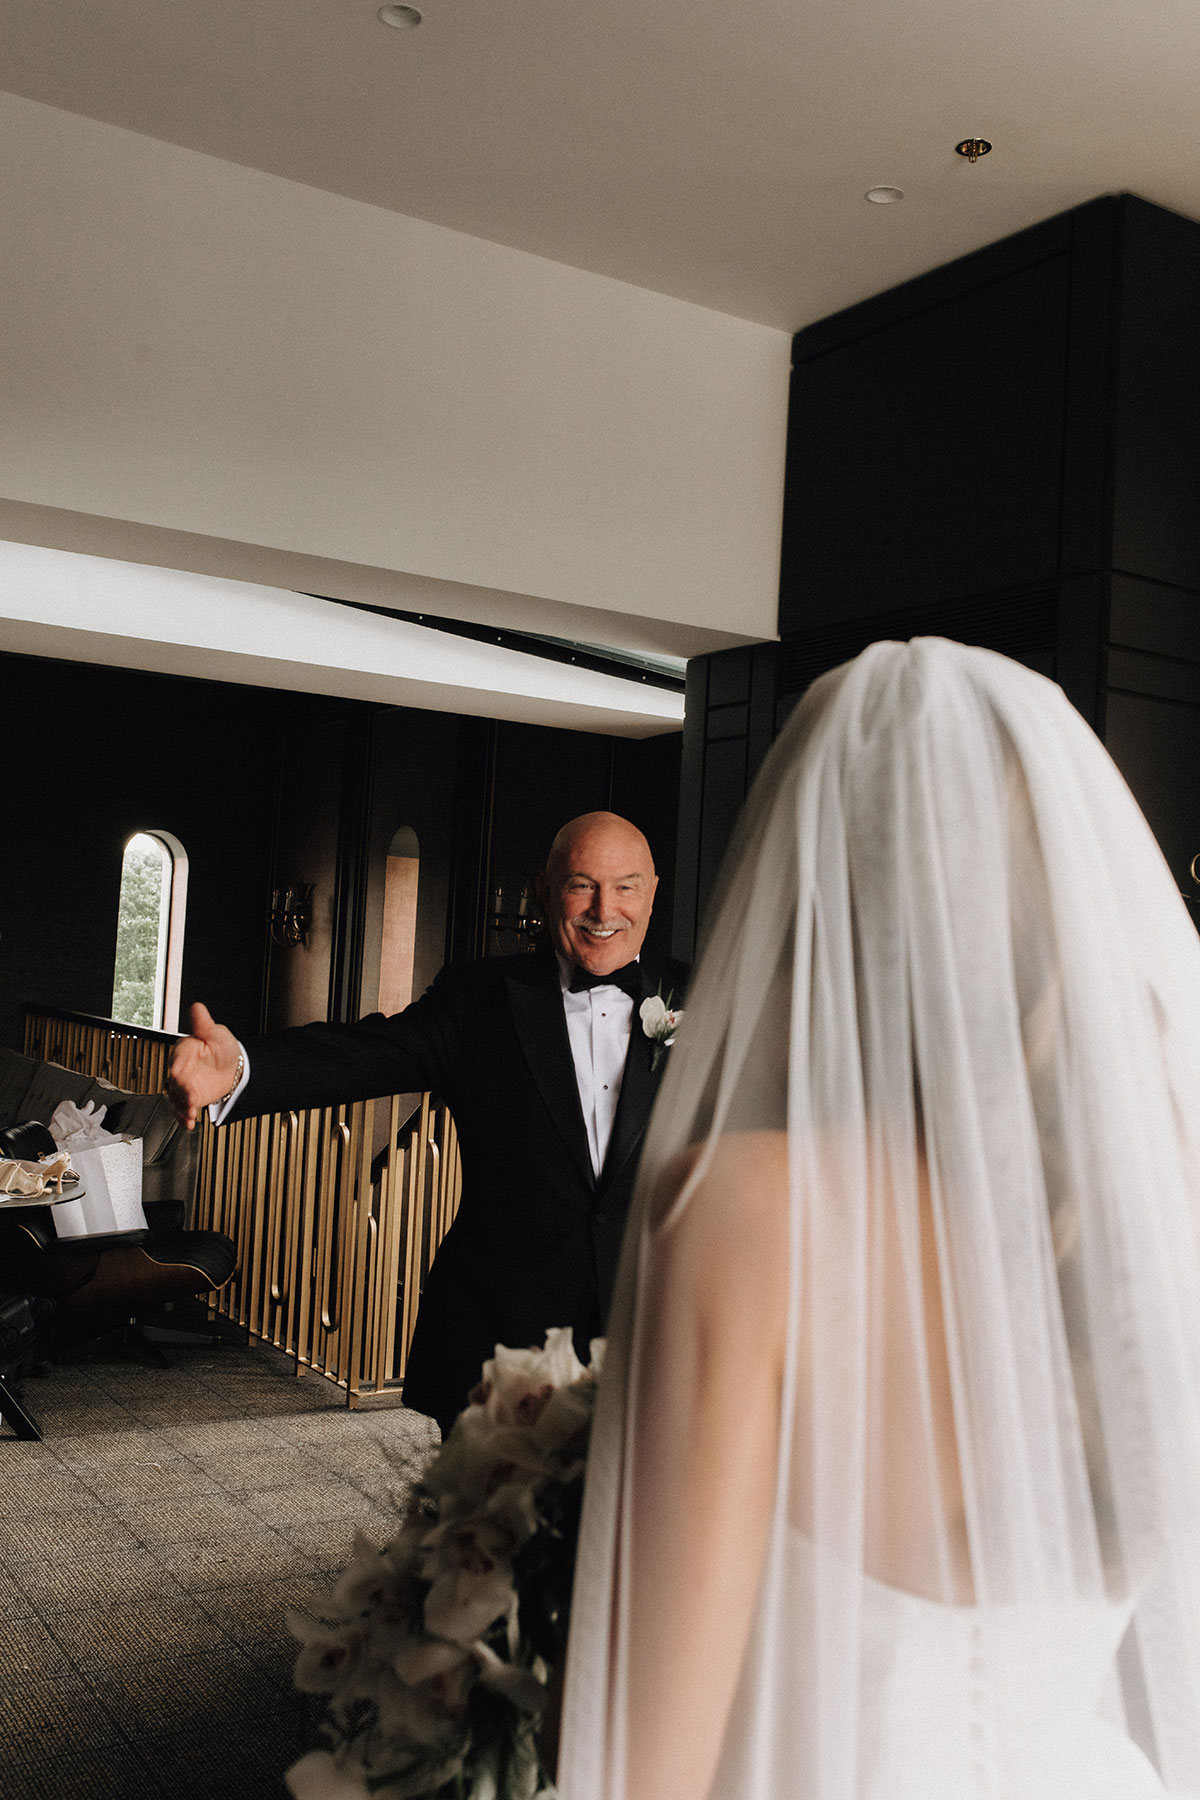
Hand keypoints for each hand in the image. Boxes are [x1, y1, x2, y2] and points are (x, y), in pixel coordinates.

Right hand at [166, 1002, 240, 1130]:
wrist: (233, 1069)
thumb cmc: (222, 1048)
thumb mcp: (216, 1034)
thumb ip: (204, 1024)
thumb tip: (197, 1007)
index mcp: (184, 1050)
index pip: (177, 1056)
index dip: (177, 1064)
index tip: (177, 1071)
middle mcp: (180, 1068)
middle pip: (175, 1080)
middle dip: (180, 1090)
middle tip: (189, 1097)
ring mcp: (183, 1085)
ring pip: (177, 1097)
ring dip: (182, 1107)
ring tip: (191, 1114)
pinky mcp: (189, 1099)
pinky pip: (183, 1109)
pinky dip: (184, 1118)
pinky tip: (189, 1123)